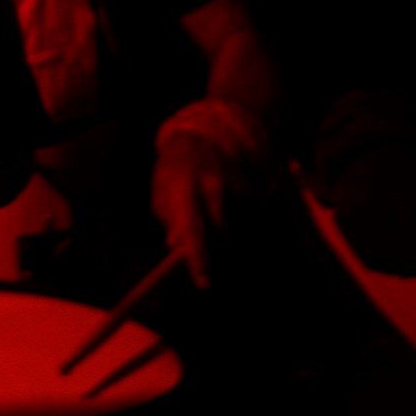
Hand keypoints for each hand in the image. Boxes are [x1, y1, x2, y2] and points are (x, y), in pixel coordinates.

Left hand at [152, 99, 264, 289]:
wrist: (201, 133)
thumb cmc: (175, 171)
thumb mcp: (163, 192)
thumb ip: (172, 220)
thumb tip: (180, 248)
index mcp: (183, 186)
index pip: (193, 229)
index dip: (199, 258)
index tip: (203, 282)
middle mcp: (212, 183)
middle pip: (221, 232)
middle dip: (215, 247)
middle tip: (209, 252)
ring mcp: (235, 181)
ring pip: (237, 226)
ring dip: (226, 231)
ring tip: (213, 215)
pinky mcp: (252, 182)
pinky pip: (249, 216)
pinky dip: (240, 219)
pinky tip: (228, 206)